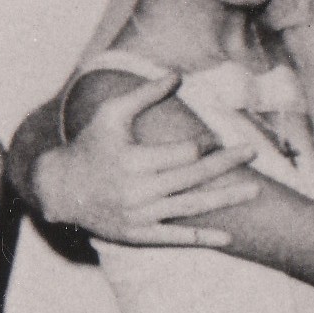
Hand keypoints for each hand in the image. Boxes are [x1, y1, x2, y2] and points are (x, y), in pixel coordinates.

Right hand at [30, 72, 257, 246]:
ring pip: (191, 207)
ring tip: (254, 190)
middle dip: (226, 164)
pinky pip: (175, 238)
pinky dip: (202, 237)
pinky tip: (228, 236)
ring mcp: (140, 216)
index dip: (204, 143)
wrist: (60, 190)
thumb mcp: (111, 114)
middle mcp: (139, 191)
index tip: (213, 138)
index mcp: (134, 160)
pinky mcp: (138, 234)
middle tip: (253, 152)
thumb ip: (145, 94)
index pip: (183, 152)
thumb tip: (178, 74)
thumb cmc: (89, 145)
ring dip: (225, 199)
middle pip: (194, 176)